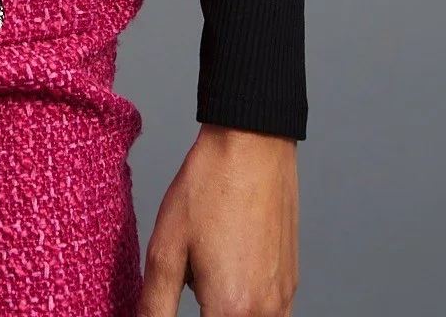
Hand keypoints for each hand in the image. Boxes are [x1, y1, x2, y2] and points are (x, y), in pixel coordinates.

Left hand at [137, 124, 298, 316]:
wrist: (253, 145)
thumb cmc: (210, 188)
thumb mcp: (166, 248)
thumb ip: (155, 306)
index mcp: (232, 310)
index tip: (171, 302)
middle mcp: (266, 313)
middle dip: (204, 314)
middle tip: (189, 281)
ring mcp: (284, 300)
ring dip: (223, 313)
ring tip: (205, 280)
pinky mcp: (291, 284)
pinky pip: (268, 315)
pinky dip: (243, 307)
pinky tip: (225, 274)